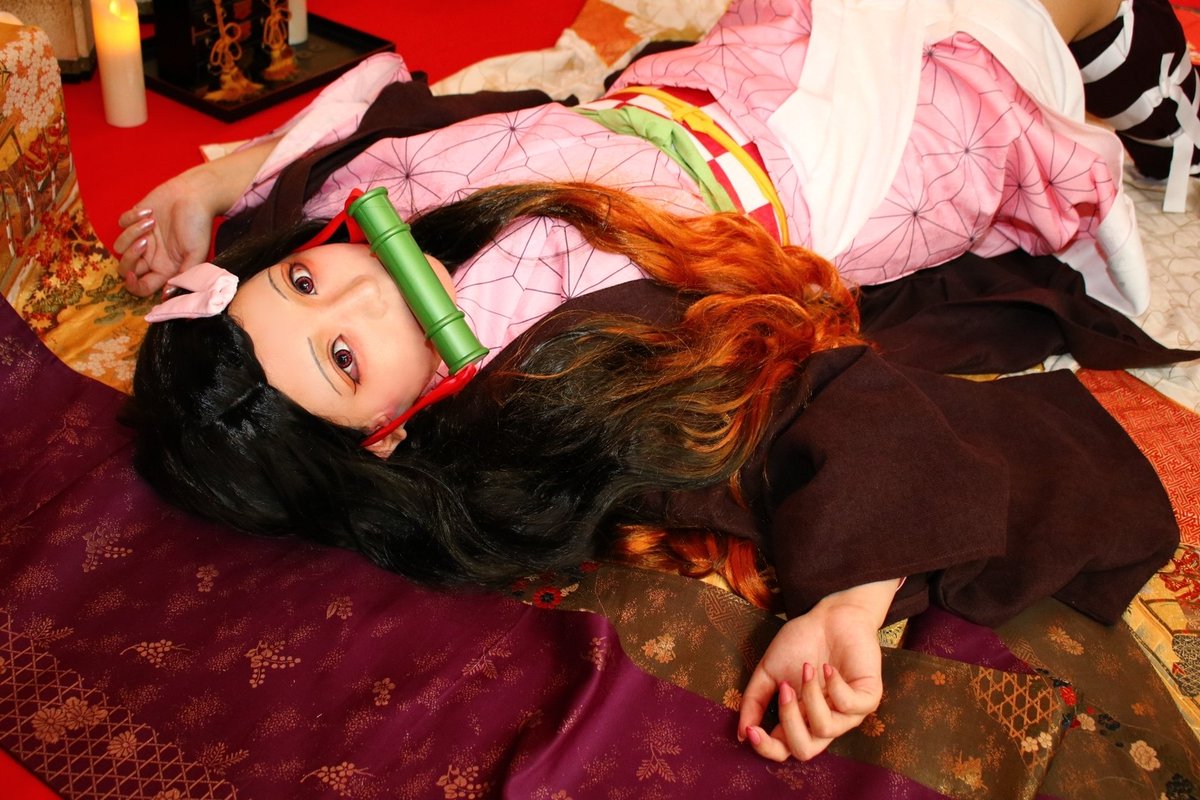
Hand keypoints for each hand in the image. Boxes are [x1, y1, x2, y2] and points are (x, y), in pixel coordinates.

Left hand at [115, 169, 220, 296]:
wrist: (195, 194)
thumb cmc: (198, 225)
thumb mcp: (196, 254)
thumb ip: (184, 276)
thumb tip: (168, 296)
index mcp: (165, 269)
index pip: (142, 287)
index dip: (133, 286)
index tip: (132, 276)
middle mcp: (151, 256)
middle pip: (125, 269)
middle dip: (129, 258)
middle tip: (144, 242)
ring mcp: (141, 237)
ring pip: (120, 246)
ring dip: (133, 233)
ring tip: (152, 221)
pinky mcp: (134, 219)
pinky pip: (121, 224)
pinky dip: (131, 217)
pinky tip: (149, 211)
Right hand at [738, 578, 898, 761]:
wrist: (831, 616)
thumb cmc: (801, 642)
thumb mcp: (769, 671)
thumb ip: (755, 700)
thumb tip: (741, 733)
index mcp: (801, 718)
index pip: (784, 748)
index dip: (766, 747)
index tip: (750, 730)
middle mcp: (825, 721)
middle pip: (805, 750)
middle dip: (789, 722)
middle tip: (784, 689)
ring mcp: (849, 713)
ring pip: (826, 729)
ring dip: (810, 697)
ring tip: (807, 669)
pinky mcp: (868, 697)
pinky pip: (849, 706)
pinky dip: (834, 686)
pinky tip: (827, 667)